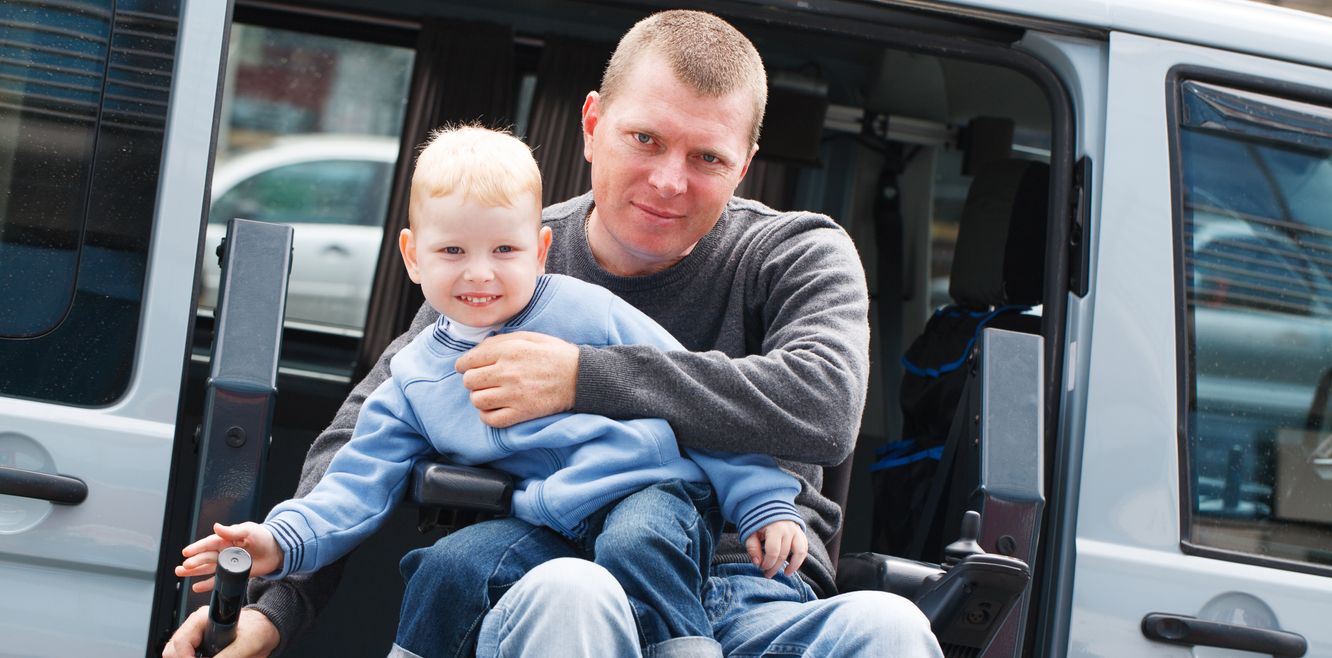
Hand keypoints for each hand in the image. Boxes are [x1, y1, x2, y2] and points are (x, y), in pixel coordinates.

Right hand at [162, 606, 279, 657]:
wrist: (265, 631)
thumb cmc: (258, 629)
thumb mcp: (248, 644)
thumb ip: (230, 656)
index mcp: (202, 619)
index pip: (180, 642)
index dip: (186, 657)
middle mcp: (194, 628)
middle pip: (171, 651)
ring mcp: (194, 639)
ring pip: (174, 655)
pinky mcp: (197, 649)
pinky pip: (185, 657)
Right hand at [176, 522, 281, 592]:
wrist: (277, 550)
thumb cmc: (263, 537)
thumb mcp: (249, 530)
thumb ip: (232, 531)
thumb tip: (216, 526)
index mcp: (226, 539)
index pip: (208, 543)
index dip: (197, 548)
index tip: (186, 552)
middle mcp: (224, 552)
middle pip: (205, 557)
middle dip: (193, 562)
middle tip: (182, 567)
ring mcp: (227, 564)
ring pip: (207, 568)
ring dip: (194, 571)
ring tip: (181, 572)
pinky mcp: (233, 575)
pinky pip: (217, 581)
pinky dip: (207, 584)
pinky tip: (196, 587)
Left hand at [456, 331, 579, 427]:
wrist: (580, 377)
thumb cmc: (555, 355)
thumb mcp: (528, 337)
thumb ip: (500, 340)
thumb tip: (477, 349)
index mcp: (508, 350)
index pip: (468, 361)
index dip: (465, 365)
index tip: (469, 368)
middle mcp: (507, 372)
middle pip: (469, 381)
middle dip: (473, 380)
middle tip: (484, 380)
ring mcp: (514, 394)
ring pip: (477, 400)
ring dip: (480, 398)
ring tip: (491, 394)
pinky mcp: (521, 413)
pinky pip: (490, 419)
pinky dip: (488, 415)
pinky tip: (496, 408)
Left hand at [744, 520, 807, 577]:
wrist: (768, 505)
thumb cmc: (758, 522)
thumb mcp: (750, 533)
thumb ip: (752, 548)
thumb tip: (757, 563)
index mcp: (774, 528)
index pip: (773, 552)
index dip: (767, 564)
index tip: (761, 567)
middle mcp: (788, 529)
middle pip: (784, 555)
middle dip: (775, 567)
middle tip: (767, 574)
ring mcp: (797, 530)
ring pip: (799, 553)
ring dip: (793, 566)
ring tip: (786, 573)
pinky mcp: (801, 532)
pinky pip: (804, 548)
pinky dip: (800, 559)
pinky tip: (792, 566)